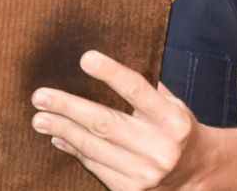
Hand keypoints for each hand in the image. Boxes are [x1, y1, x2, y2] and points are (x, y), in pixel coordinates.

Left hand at [32, 50, 210, 189]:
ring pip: (93, 148)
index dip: (111, 74)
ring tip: (40, 118)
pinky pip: (95, 167)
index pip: (138, 91)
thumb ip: (147, 88)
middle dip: (68, 108)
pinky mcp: (130, 190)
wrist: (195, 172)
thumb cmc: (177, 129)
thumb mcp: (173, 105)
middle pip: (105, 124)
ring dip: (62, 131)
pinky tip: (59, 138)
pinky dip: (74, 150)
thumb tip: (106, 64)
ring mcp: (145, 173)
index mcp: (173, 120)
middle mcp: (160, 148)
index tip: (86, 58)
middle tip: (41, 96)